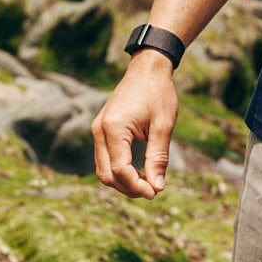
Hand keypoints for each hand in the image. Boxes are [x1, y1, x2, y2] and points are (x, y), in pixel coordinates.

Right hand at [91, 52, 178, 198]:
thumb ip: (158, 158)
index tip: (155, 193)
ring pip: (103, 169)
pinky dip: (119, 170)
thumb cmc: (158, 93)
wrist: (148, 68)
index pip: (119, 169)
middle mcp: (99, 130)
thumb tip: (157, 188)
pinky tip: (138, 173)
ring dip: (122, 182)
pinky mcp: (101, 130)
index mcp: (113, 128)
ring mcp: (98, 130)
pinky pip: (105, 159)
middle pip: (106, 174)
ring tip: (147, 184)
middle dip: (128, 188)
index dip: (137, 186)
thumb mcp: (163, 126)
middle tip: (152, 191)